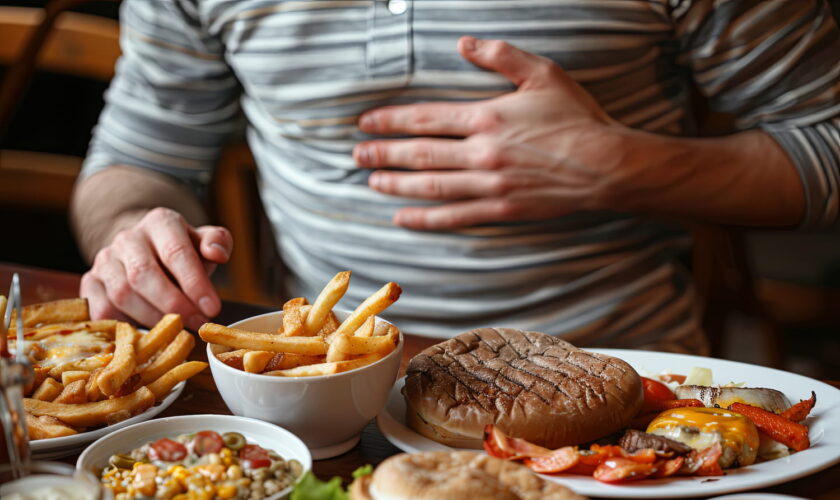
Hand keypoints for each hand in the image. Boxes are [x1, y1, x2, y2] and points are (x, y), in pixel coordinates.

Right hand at [80, 207, 232, 330]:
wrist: (146, 251)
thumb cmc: (181, 253)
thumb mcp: (204, 242)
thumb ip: (217, 243)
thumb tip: (217, 253)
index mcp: (160, 222)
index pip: (176, 252)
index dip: (194, 283)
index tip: (212, 308)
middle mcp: (128, 237)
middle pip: (144, 274)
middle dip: (173, 304)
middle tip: (196, 322)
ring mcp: (105, 259)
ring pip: (122, 294)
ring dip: (153, 317)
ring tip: (177, 327)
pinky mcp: (90, 282)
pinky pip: (101, 309)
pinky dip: (124, 325)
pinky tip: (148, 332)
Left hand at [354, 36, 626, 229]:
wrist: (607, 165)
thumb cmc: (577, 117)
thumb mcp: (543, 74)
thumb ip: (500, 56)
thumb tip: (463, 43)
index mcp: (487, 116)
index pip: (426, 118)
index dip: (391, 120)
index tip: (366, 122)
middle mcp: (482, 152)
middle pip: (420, 153)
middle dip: (384, 153)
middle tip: (357, 155)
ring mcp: (490, 184)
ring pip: (431, 185)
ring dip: (397, 185)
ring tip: (372, 182)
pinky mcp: (501, 209)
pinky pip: (455, 216)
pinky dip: (426, 218)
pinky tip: (403, 218)